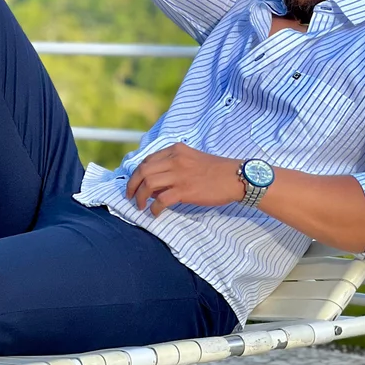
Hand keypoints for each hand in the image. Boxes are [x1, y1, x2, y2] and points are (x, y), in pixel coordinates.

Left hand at [126, 143, 244, 215]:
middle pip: (143, 170)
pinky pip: (160, 199)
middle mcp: (175, 159)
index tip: (134, 184)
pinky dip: (154, 208)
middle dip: (132, 185)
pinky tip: (155, 213)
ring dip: (139, 197)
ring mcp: (179, 175)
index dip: (136, 173)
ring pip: (148, 184)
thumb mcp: (192, 159)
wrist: (235, 177)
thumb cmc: (215, 170)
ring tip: (140, 206)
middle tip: (130, 197)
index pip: (147, 160)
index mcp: (176, 150)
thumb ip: (173, 165)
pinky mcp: (185, 190)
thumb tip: (155, 182)